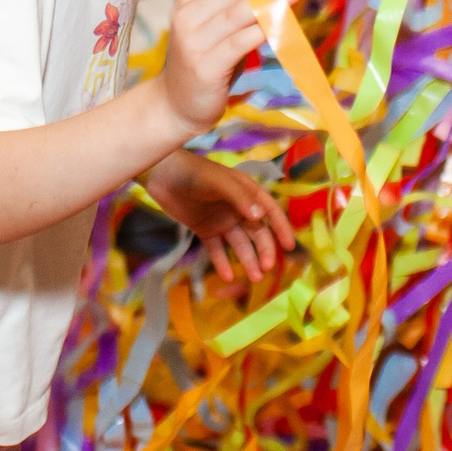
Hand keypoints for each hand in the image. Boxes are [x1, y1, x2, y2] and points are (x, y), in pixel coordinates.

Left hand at [143, 149, 292, 284]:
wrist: (162, 175)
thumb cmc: (194, 173)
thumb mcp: (218, 182)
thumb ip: (240, 198)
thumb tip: (262, 217)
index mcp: (247, 192)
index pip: (270, 211)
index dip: (281, 227)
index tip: (289, 246)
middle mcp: (238, 208)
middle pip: (257, 232)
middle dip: (264, 250)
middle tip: (266, 269)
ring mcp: (222, 220)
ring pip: (240, 244)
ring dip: (247, 260)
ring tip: (254, 278)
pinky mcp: (205, 229)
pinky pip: (216, 249)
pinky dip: (222, 263)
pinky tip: (227, 277)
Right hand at [158, 0, 298, 138]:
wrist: (176, 104)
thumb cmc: (207, 60)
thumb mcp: (218, 26)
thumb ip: (240, 5)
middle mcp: (187, 15)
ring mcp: (193, 41)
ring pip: (237, 11)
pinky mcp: (204, 67)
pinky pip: (239, 43)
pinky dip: (262, 30)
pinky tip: (282, 23)